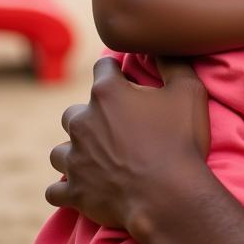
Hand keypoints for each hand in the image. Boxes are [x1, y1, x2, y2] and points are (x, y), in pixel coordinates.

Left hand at [45, 57, 209, 232]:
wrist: (169, 196)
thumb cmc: (180, 141)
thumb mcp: (189, 91)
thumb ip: (172, 63)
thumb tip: (161, 46)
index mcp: (107, 93)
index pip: (102, 68)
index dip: (116, 72)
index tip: (127, 82)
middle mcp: (82, 122)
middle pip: (73, 112)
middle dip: (90, 117)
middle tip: (116, 129)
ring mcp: (74, 158)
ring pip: (59, 152)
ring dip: (74, 153)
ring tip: (96, 161)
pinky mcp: (73, 191)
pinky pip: (55, 190)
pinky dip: (66, 190)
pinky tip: (81, 189)